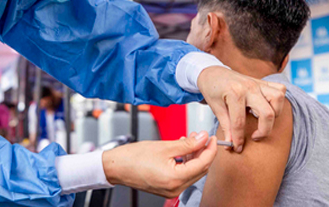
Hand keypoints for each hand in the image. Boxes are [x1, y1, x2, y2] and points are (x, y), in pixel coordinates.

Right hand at [102, 131, 217, 197]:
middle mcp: (175, 189)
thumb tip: (203, 138)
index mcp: (175, 179)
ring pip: (192, 172)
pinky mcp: (167, 188)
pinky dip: (186, 163)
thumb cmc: (134, 157)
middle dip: (203, 152)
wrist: (116, 166)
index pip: (203, 164)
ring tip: (190, 140)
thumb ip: (187, 143)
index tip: (212, 138)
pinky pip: (183, 175)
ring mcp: (171, 190)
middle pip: (200, 170)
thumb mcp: (165, 146)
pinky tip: (182, 150)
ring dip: (194, 156)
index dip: (210, 149)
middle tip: (202, 137)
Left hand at [197, 66, 285, 152]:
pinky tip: (268, 107)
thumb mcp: (215, 108)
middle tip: (254, 137)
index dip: (238, 138)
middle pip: (267, 113)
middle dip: (263, 131)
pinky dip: (278, 100)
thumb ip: (226, 126)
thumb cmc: (212, 88)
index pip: (240, 122)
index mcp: (235, 93)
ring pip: (278, 99)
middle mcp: (249, 87)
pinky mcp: (262, 82)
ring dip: (274, 113)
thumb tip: (231, 144)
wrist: (212, 72)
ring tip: (263, 120)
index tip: (237, 147)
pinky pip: (280, 89)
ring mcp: (257, 83)